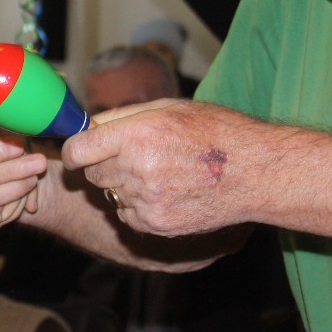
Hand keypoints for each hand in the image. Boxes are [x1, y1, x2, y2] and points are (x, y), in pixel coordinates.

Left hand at [62, 99, 265, 235]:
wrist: (256, 172)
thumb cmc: (216, 131)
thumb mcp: (168, 108)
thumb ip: (122, 117)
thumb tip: (88, 127)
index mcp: (135, 136)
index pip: (77, 151)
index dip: (74, 151)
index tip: (79, 151)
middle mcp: (136, 169)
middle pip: (92, 173)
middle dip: (105, 165)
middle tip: (134, 157)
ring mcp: (147, 200)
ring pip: (111, 194)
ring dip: (123, 185)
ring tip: (158, 173)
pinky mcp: (157, 224)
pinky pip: (128, 215)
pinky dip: (138, 206)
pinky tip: (165, 192)